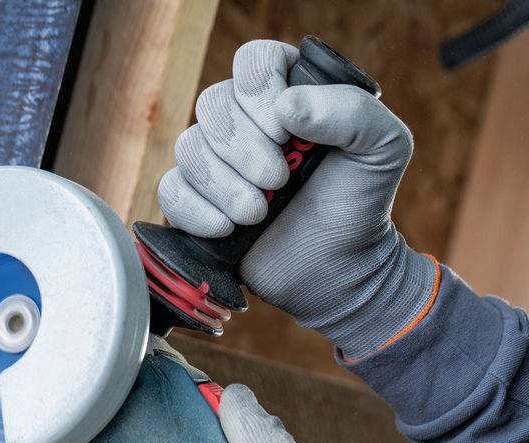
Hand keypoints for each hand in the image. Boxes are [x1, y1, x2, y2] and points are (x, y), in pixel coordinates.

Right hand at [157, 40, 436, 357]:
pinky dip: (197, 212)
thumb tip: (286, 106)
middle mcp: (245, 122)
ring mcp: (216, 163)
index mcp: (286, 94)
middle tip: (280, 181)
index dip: (260, 93)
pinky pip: (169, 191)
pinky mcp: (195, 202)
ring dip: (225, 186)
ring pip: (188, 148)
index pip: (253, 61)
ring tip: (258, 214)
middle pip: (213, 105)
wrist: (338, 270)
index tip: (288, 134)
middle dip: (246, 150)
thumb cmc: (358, 203)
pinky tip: (228, 230)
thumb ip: (352, 112)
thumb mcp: (383, 149)